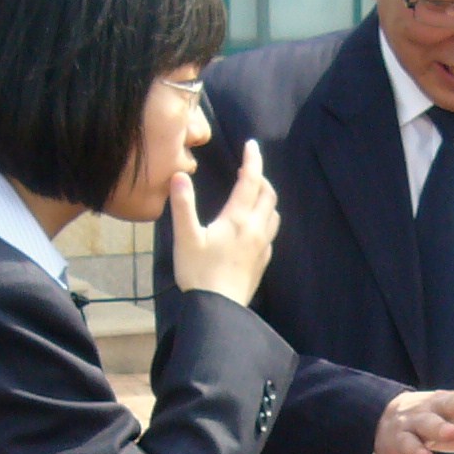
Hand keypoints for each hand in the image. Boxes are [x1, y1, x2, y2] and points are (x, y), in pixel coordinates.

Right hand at [170, 140, 279, 303]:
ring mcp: (262, 247)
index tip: (251, 145)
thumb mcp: (185, 237)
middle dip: (261, 178)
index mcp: (237, 219)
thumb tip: (179, 176)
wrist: (219, 309)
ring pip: (273, 214)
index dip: (252, 160)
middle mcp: (255, 229)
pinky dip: (266, 221)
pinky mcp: (262, 262)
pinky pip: (270, 234)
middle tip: (248, 170)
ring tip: (254, 195)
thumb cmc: (199, 273)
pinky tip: (253, 227)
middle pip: (268, 195)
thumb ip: (183, 205)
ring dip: (267, 199)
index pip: (250, 181)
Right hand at [374, 389, 453, 453]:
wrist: (390, 422)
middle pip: (451, 403)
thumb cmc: (437, 423)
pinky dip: (416, 451)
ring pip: (427, 422)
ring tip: (451, 433)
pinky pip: (408, 444)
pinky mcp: (401, 439)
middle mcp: (435, 407)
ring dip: (439, 427)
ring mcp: (416, 421)